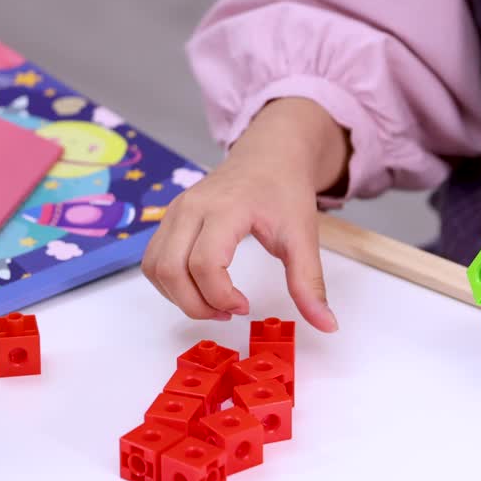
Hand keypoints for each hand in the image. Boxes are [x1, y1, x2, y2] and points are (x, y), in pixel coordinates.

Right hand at [141, 98, 346, 331]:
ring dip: (179, 297)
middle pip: (170, 270)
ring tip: (216, 303)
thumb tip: (327, 325)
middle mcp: (191, 208)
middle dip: (196, 304)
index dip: (220, 296)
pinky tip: (201, 289)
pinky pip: (154, 260)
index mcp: (226, 209)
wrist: (270, 155)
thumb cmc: (284, 191)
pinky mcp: (169, 219)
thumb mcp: (303, 238)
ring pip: (156, 268)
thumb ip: (310, 283)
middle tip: (229, 312)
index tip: (246, 306)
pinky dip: (170, 284)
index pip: (204, 263)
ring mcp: (175, 212)